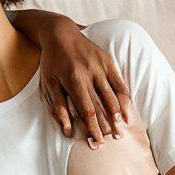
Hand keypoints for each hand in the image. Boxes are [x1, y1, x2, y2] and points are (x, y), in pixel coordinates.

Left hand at [38, 21, 129, 143]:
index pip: (87, 110)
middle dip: (108, 124)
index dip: (94, 127)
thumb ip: (58, 106)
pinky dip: (124, 97)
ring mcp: (101, 66)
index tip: (98, 141)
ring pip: (113, 95)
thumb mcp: (48, 83)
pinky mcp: (108, 61)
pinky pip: (119, 82)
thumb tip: (67, 130)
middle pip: (102, 105)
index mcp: (73, 80)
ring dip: (118, 114)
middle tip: (113, 140)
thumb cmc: (52, 62)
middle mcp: (89, 73)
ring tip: (121, 129)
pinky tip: (126, 110)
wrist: (61, 34)